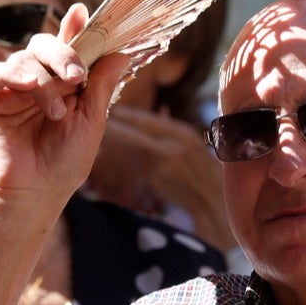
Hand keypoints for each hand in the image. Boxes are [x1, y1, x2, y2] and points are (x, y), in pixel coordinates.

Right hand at [0, 4, 130, 207]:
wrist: (34, 193)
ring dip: (44, 81)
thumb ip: (100, 85)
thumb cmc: (64, 164)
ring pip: (23, 58)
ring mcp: (9, 89)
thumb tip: (121, 53)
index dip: (74, 29)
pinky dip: (12, 73)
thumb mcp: (91, 121)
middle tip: (76, 75)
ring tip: (55, 113)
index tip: (82, 12)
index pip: (67, 48)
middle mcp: (35, 82)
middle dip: (63, 53)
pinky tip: (28, 86)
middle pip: (43, 45)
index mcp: (61, 84)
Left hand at [91, 104, 236, 251]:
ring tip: (96, 130)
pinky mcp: (156, 178)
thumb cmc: (202, 168)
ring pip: (131, 146)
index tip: (111, 106)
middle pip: (136, 131)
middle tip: (93, 115)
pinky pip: (135, 161)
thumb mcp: (193, 141)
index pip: (148, 119)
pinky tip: (108, 150)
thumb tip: (161, 109)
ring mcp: (162, 163)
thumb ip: (173, 127)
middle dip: (115, 124)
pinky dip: (123, 154)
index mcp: (182, 133)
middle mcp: (172, 146)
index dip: (127, 113)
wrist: (212, 198)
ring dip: (114, 138)